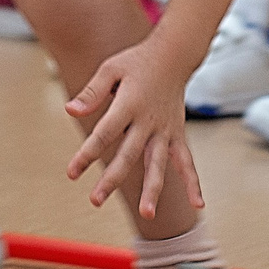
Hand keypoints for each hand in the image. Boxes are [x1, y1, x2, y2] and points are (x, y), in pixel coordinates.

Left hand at [64, 40, 201, 220]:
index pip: (105, 133)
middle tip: (95, 200)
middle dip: (112, 178)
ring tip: (147, 214)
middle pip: (129, 154)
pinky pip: (186, 161)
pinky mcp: (177, 134)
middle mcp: (149, 121)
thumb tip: (71, 110)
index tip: (72, 172)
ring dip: (153, 189)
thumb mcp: (110, 69)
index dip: (88, 153)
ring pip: (158, 164)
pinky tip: (197, 204)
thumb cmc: (137, 62)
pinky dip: (193, 182)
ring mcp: (165, 130)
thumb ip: (92, 92)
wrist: (174, 55)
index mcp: (129, 104)